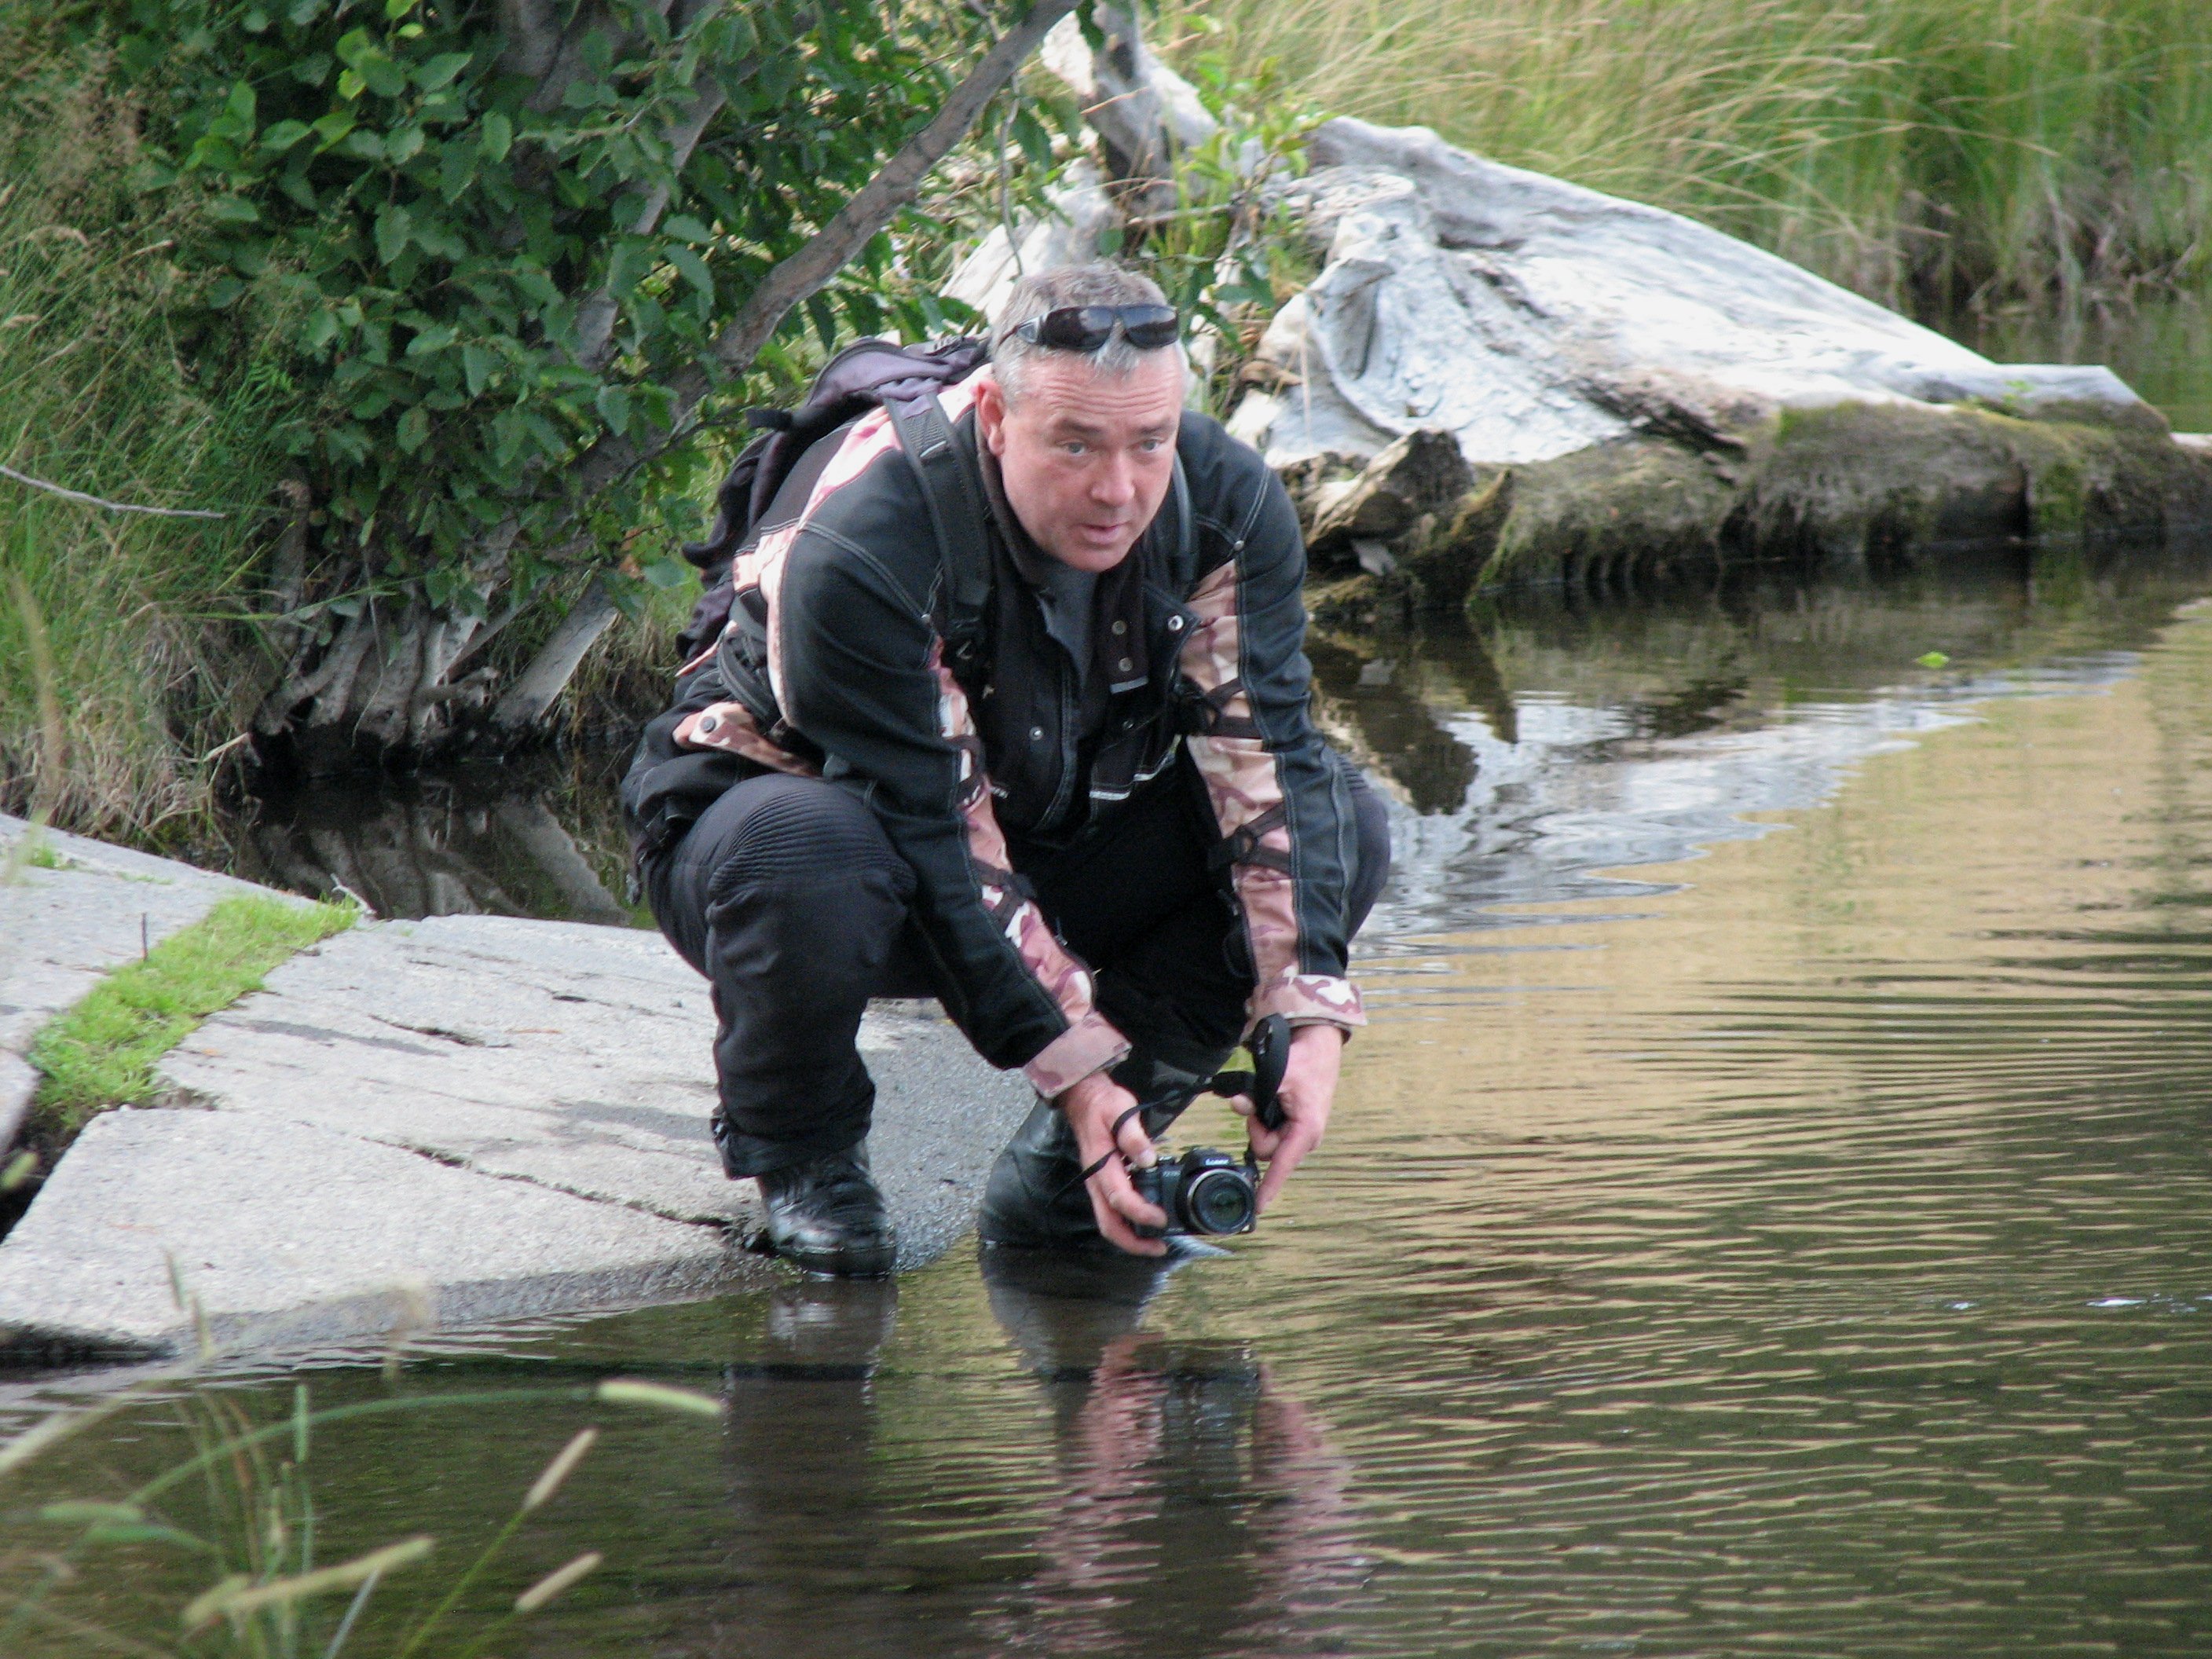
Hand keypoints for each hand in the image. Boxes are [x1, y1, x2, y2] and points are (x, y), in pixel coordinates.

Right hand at [1057, 1071, 1168, 1256]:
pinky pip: (1111, 1213)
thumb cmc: (1104, 1106)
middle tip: (1159, 1248)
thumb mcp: (1120, 1111)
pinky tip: (1145, 1224)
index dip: (1141, 1213)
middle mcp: (1096, 1182)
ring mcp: (1097, 1186)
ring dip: (1130, 1238)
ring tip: (1155, 1244)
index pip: (1119, 1199)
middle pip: (1109, 1224)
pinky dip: (1127, 1225)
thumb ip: (1133, 1136)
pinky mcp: (1102, 1185)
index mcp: (1100, 1166)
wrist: (1084, 1101)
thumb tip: (1148, 1159)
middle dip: (1133, 1243)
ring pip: (1108, 1223)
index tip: (1161, 1218)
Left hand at [1230, 1023, 1343, 1212]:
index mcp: (1306, 1130)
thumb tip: (1236, 1103)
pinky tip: (1273, 1103)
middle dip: (1256, 1129)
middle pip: (1265, 1150)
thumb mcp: (1278, 1073)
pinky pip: (1272, 1133)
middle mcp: (1305, 1138)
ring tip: (1271, 1098)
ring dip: (1260, 1122)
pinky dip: (1265, 1119)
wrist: (1319, 1049)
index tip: (1258, 1206)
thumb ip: (1255, 1092)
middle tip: (1260, 1103)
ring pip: (1266, 1142)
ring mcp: (1300, 1135)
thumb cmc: (1304, 1062)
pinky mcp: (1295, 1129)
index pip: (1282, 1164)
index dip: (1269, 1186)